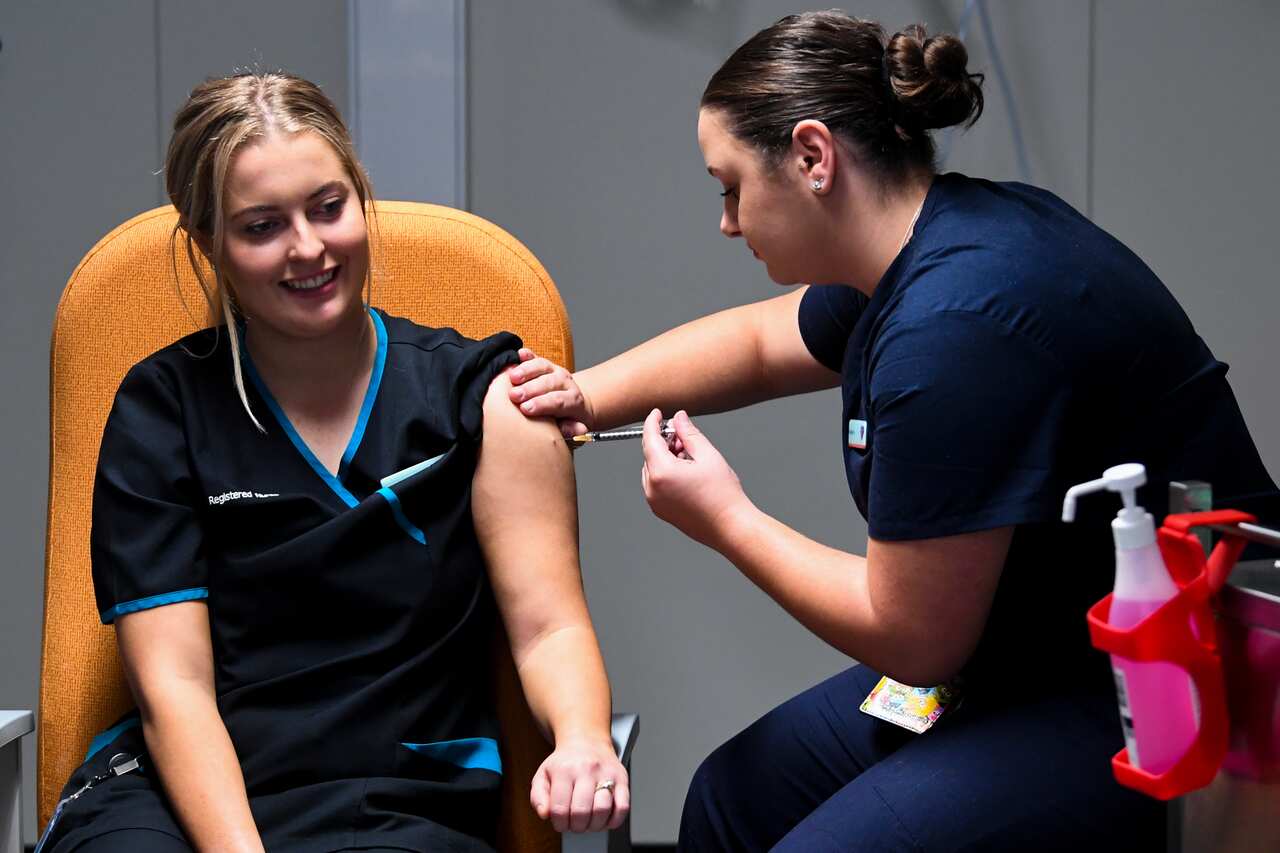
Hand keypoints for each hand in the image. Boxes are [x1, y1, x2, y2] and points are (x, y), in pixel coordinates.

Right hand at [507, 348, 594, 437]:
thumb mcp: (571, 429)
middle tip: (514, 395)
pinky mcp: (543, 365)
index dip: (541, 404)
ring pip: (543, 366)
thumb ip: (572, 429)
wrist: (571, 405)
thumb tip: (578, 430)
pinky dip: (527, 355)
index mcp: (573, 400)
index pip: (558, 401)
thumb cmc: (566, 421)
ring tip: (512, 377)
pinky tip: (519, 354)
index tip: (525, 409)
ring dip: (526, 370)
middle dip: (530, 388)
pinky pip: (535, 357)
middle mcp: (565, 383)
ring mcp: (554, 371)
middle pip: (549, 382)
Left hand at [530, 735, 629, 832]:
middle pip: (581, 812)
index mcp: (564, 770)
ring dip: (594, 825)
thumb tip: (544, 813)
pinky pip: (623, 807)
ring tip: (589, 822)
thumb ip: (538, 797)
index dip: (559, 824)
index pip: (560, 809)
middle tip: (575, 824)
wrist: (586, 741)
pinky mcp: (622, 778)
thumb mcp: (543, 775)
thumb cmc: (564, 762)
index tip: (561, 823)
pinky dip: (614, 820)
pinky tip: (604, 818)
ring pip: (602, 810)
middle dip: (576, 826)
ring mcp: (606, 773)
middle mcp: (586, 770)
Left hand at [640, 409, 751, 548]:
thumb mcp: (707, 455)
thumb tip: (678, 418)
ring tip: (690, 460)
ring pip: (652, 469)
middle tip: (685, 438)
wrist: (730, 526)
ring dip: (665, 458)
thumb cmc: (722, 494)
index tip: (657, 413)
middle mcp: (652, 488)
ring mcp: (654, 501)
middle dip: (664, 442)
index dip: (653, 422)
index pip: (649, 439)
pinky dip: (666, 474)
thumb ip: (689, 433)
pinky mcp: (660, 510)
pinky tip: (687, 474)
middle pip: (650, 454)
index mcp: (662, 472)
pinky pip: (656, 484)